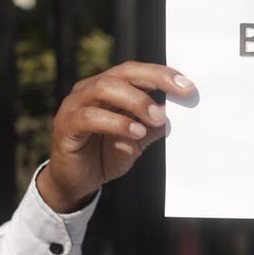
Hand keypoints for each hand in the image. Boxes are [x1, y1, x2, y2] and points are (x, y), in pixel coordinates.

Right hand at [37, 61, 196, 212]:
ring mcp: (74, 106)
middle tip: (180, 93)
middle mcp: (89, 90)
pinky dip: (116, 122)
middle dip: (155, 79)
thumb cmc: (106, 155)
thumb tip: (175, 111)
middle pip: (122, 73)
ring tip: (156, 118)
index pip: (136, 71)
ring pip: (104, 88)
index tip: (187, 86)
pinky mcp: (66, 126)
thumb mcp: (138, 140)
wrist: (77, 183)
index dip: (162, 74)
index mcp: (108, 88)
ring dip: (136, 101)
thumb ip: (153, 125)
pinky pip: (90, 117)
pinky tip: (136, 132)